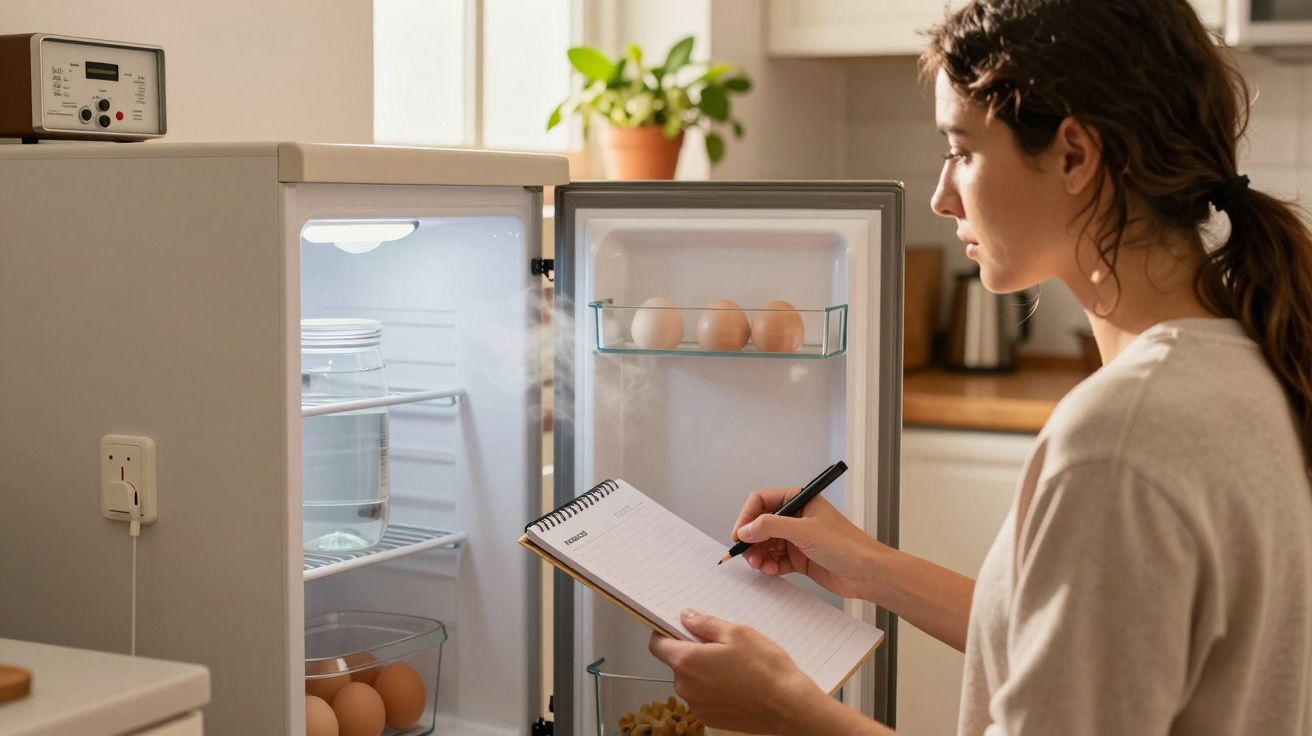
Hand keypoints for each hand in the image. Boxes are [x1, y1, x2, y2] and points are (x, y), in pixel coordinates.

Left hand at [648, 610, 820, 734]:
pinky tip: (737, 684)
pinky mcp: (710, 719)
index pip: (657, 645)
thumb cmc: (765, 667)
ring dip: (703, 672)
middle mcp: (685, 687)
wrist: (788, 706)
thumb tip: (686, 617)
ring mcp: (697, 706)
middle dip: (692, 652)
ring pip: (691, 681)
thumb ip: (705, 624)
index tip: (679, 628)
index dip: (665, 634)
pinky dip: (713, 690)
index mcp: (687, 661)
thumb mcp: (736, 633)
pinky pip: (703, 698)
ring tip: (734, 667)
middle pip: (677, 663)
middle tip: (720, 646)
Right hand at [731, 488, 884, 599]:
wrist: (868, 573)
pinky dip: (770, 566)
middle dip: (751, 540)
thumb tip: (746, 529)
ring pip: (765, 544)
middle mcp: (796, 518)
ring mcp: (797, 538)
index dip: (747, 517)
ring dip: (759, 555)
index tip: (739, 534)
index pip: (762, 501)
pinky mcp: (800, 558)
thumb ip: (771, 527)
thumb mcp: (804, 531)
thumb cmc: (847, 545)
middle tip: (747, 555)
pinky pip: (775, 560)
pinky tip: (773, 571)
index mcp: (800, 500)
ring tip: (760, 565)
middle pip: (760, 524)